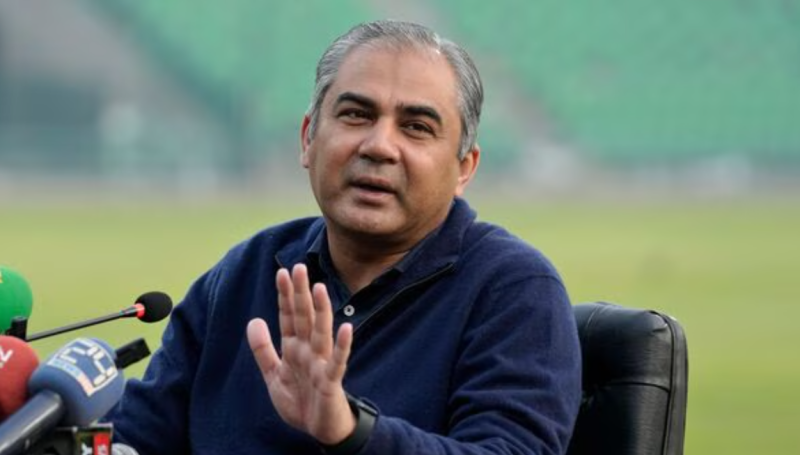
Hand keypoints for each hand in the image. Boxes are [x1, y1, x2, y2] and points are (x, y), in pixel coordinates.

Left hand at [247, 264, 355, 444]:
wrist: (319, 430)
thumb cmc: (300, 401)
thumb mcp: (274, 375)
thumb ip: (263, 349)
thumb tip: (253, 320)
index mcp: (294, 348)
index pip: (289, 317)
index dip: (285, 296)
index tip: (282, 272)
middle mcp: (309, 351)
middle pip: (304, 318)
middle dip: (300, 294)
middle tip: (298, 268)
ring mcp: (321, 364)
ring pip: (321, 333)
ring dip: (321, 311)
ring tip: (319, 288)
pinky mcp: (331, 381)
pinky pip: (337, 362)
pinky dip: (342, 346)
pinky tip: (347, 328)